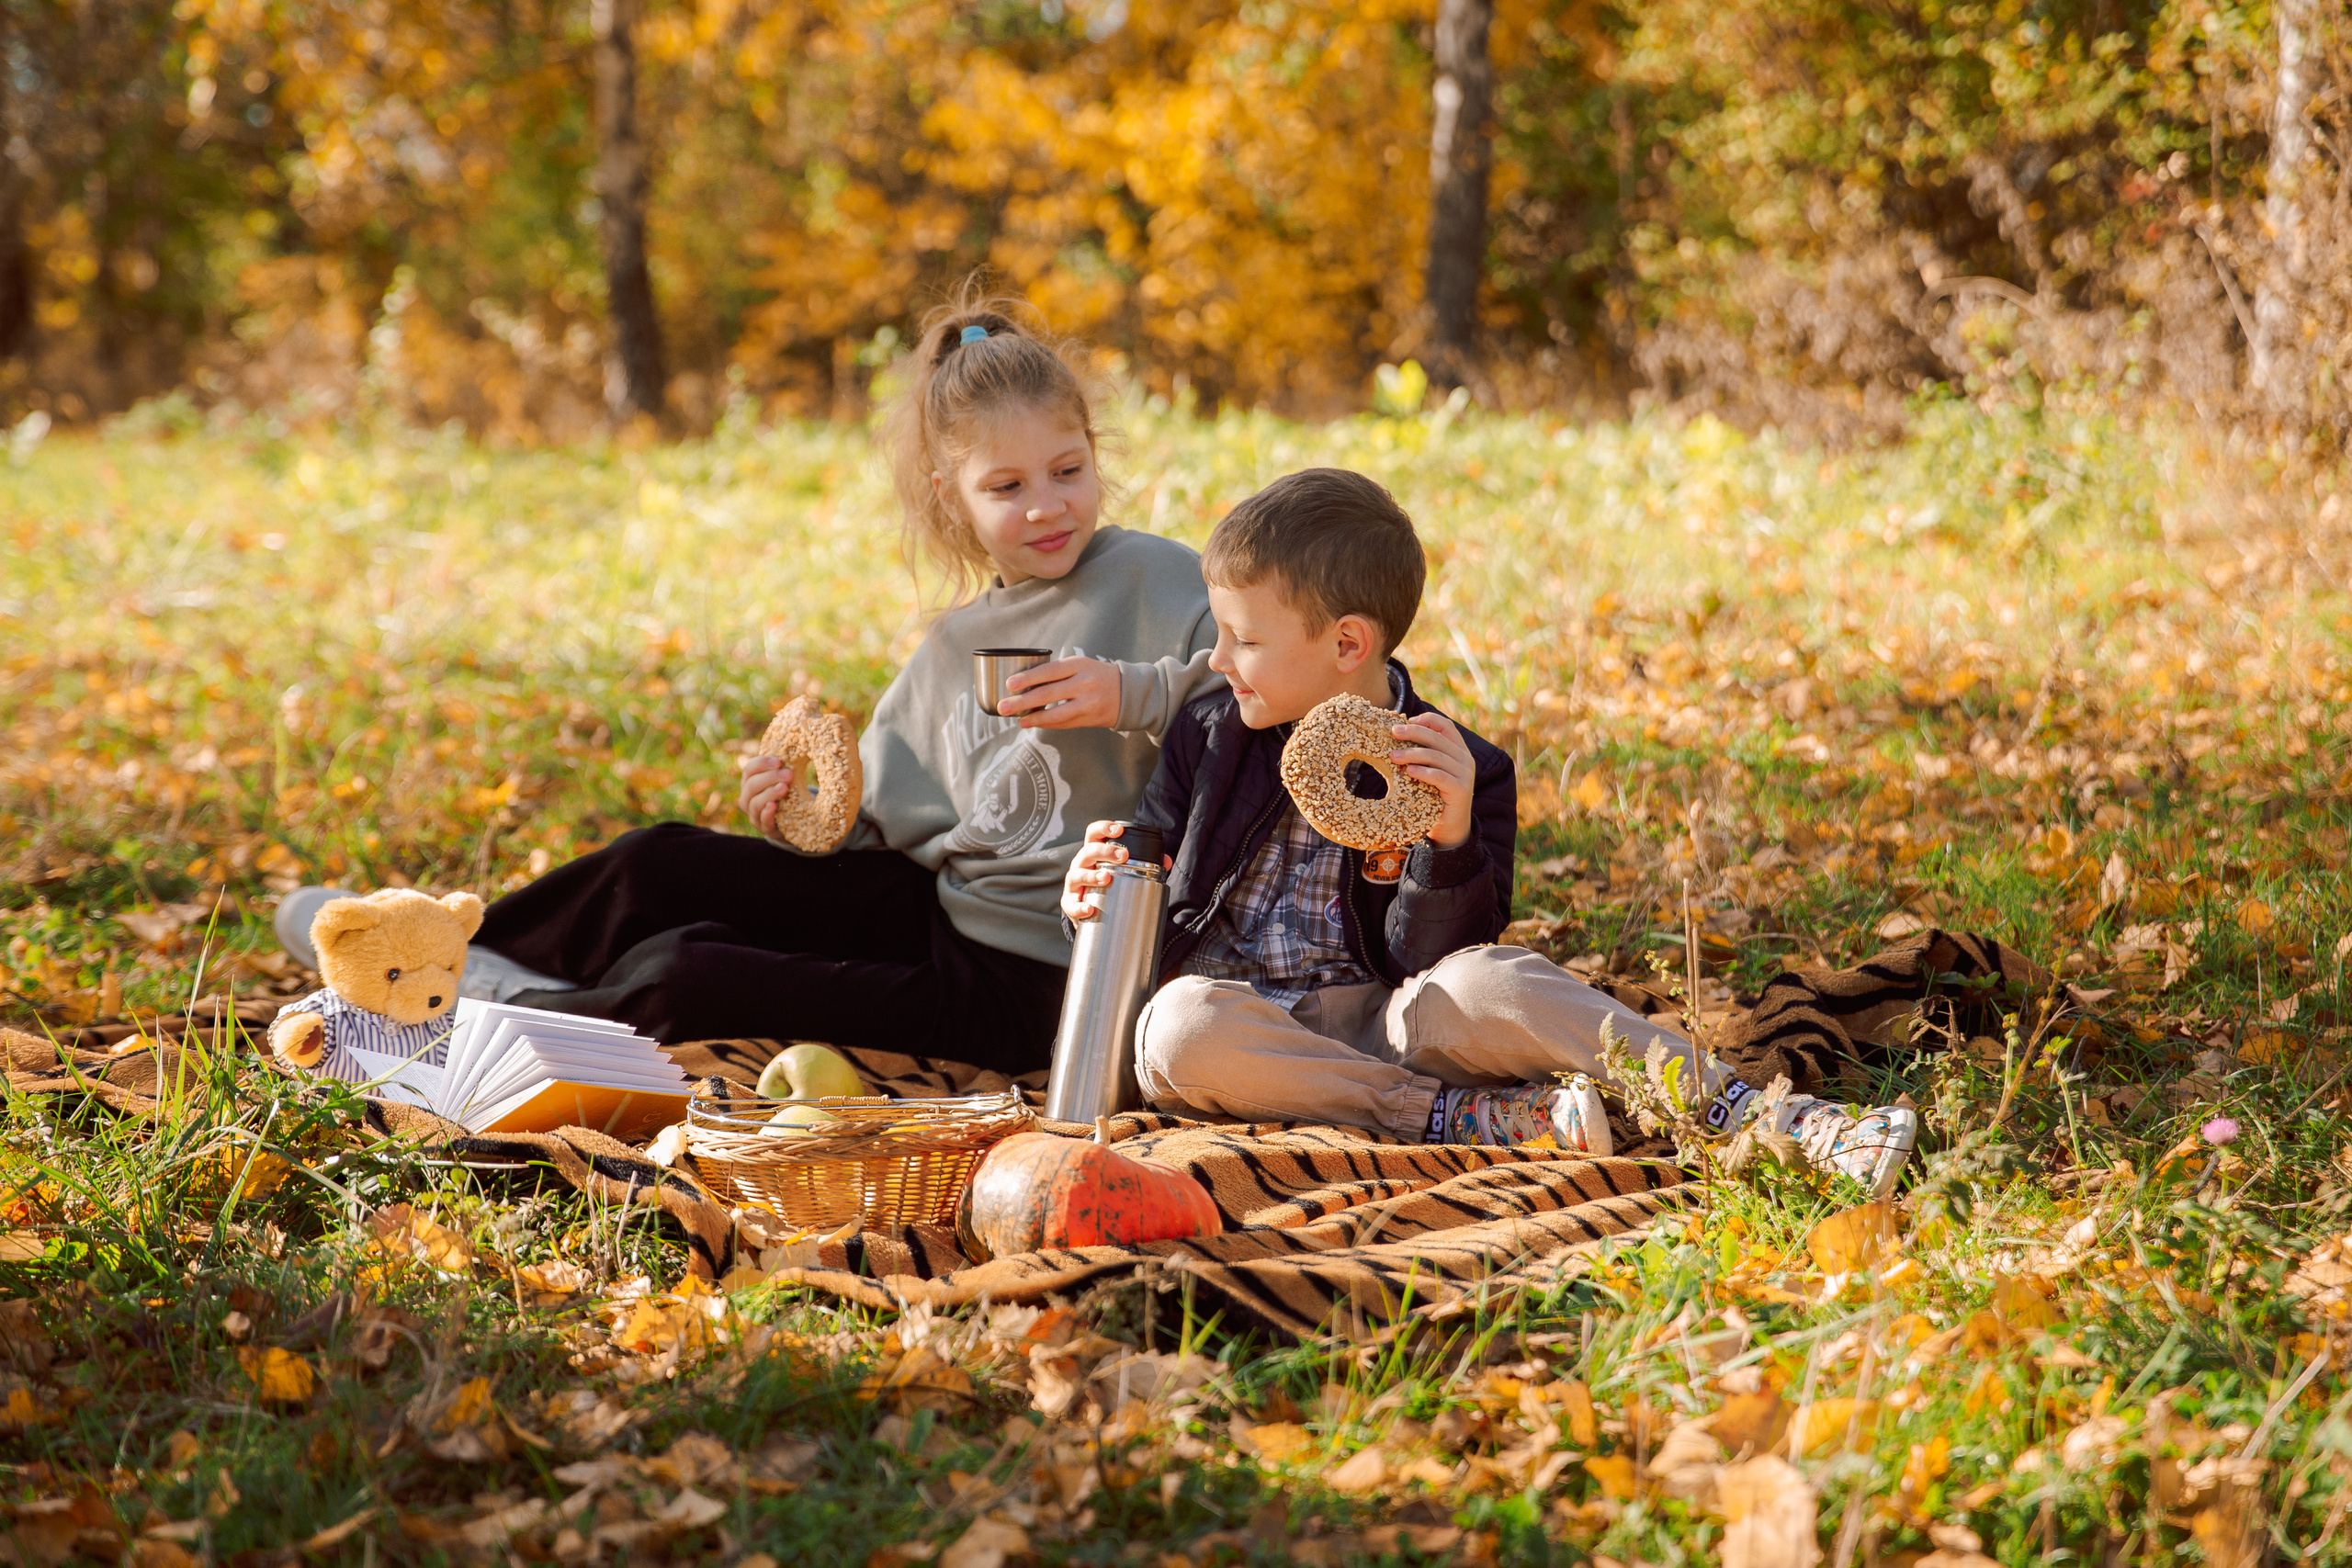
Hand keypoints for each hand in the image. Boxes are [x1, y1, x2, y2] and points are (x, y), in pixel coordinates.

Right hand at [738, 753, 796, 836]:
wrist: (791, 821)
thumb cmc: (786, 794)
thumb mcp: (782, 779)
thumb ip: (782, 768)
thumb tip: (795, 747)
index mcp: (750, 782)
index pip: (749, 769)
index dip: (763, 763)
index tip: (780, 761)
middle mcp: (747, 797)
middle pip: (752, 784)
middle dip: (770, 777)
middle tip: (789, 774)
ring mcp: (754, 814)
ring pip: (754, 802)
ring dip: (770, 793)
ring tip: (785, 787)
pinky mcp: (764, 828)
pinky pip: (762, 820)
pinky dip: (767, 812)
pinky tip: (774, 805)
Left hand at [998, 656, 1120, 728]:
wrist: (1128, 692)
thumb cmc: (1096, 675)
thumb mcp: (1080, 665)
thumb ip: (1057, 672)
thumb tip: (1023, 684)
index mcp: (1079, 665)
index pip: (1050, 671)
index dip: (1028, 678)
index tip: (1009, 684)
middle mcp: (1085, 683)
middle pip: (1049, 693)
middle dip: (1023, 702)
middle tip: (1003, 707)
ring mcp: (1089, 703)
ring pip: (1056, 713)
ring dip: (1033, 718)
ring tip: (1017, 719)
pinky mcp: (1090, 718)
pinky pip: (1064, 723)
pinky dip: (1046, 724)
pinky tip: (1032, 723)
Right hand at [1061, 820, 1169, 921]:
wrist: (1090, 911)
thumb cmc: (1106, 884)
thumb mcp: (1122, 870)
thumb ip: (1146, 864)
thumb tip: (1166, 862)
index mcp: (1094, 853)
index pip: (1093, 834)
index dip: (1103, 828)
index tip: (1118, 830)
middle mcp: (1081, 864)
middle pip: (1088, 851)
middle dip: (1105, 851)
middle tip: (1122, 856)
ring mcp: (1074, 883)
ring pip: (1077, 875)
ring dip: (1091, 875)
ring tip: (1105, 878)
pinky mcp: (1069, 903)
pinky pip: (1071, 904)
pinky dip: (1079, 907)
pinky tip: (1090, 909)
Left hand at [1389, 712, 1475, 848]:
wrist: (1449, 829)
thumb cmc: (1434, 797)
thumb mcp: (1429, 771)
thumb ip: (1423, 755)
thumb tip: (1397, 734)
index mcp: (1458, 750)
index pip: (1445, 726)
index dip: (1426, 720)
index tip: (1406, 721)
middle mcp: (1465, 759)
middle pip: (1438, 738)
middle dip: (1413, 732)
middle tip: (1393, 732)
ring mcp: (1465, 775)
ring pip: (1437, 756)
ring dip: (1412, 753)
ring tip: (1393, 756)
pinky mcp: (1461, 790)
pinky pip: (1440, 776)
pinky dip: (1423, 772)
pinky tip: (1408, 771)